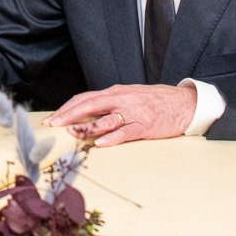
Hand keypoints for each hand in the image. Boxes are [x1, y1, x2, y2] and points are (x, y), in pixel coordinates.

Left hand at [46, 83, 195, 144]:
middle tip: (53, 124)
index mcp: (115, 92)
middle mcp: (121, 99)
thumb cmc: (154, 101)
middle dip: (69, 115)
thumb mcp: (129, 97)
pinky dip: (112, 138)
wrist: (183, 103)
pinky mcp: (144, 125)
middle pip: (89, 104)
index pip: (85, 98)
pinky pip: (125, 132)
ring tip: (71, 133)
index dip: (67, 108)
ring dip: (86, 126)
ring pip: (105, 119)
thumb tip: (85, 114)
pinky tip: (100, 143)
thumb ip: (109, 104)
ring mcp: (133, 112)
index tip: (52, 118)